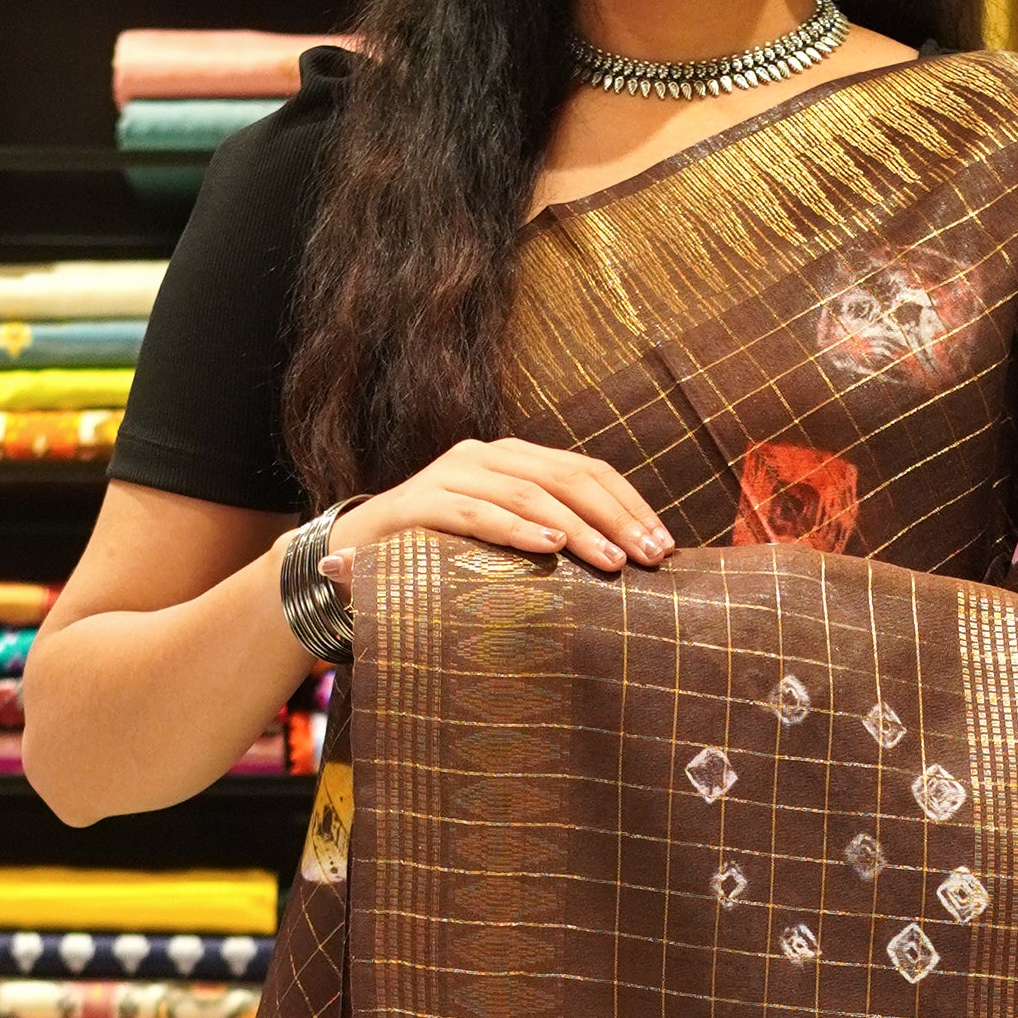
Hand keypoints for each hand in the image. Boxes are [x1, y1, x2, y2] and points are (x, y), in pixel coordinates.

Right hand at [319, 435, 672, 586]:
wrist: (353, 558)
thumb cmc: (441, 559)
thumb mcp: (503, 544)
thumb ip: (548, 539)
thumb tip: (625, 562)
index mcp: (514, 460)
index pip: (587, 470)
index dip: (630, 504)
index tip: (664, 546)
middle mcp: (486, 455)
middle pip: (569, 476)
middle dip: (617, 517)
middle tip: (650, 558)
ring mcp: (452, 473)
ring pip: (530, 492)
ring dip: (578, 528)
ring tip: (612, 561)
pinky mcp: (422, 503)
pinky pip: (478, 512)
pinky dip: (517, 528)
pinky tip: (551, 546)